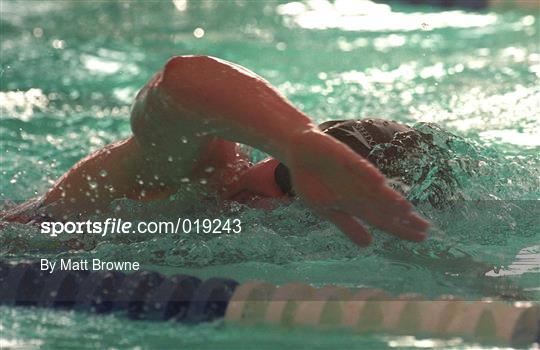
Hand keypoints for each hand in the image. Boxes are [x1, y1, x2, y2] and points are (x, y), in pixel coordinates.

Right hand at [286, 130, 429, 245]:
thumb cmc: (312, 180)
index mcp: (355, 204)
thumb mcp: (325, 208)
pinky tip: (379, 182)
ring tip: (406, 209)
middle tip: (426, 229)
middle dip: (404, 218)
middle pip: (384, 206)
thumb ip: (347, 225)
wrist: (299, 151)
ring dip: (388, 198)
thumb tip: (368, 244)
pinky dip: (366, 173)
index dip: (400, 229)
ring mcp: (353, 173)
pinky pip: (356, 166)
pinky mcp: (344, 157)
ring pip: (374, 188)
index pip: (382, 219)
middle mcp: (359, 190)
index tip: (421, 238)